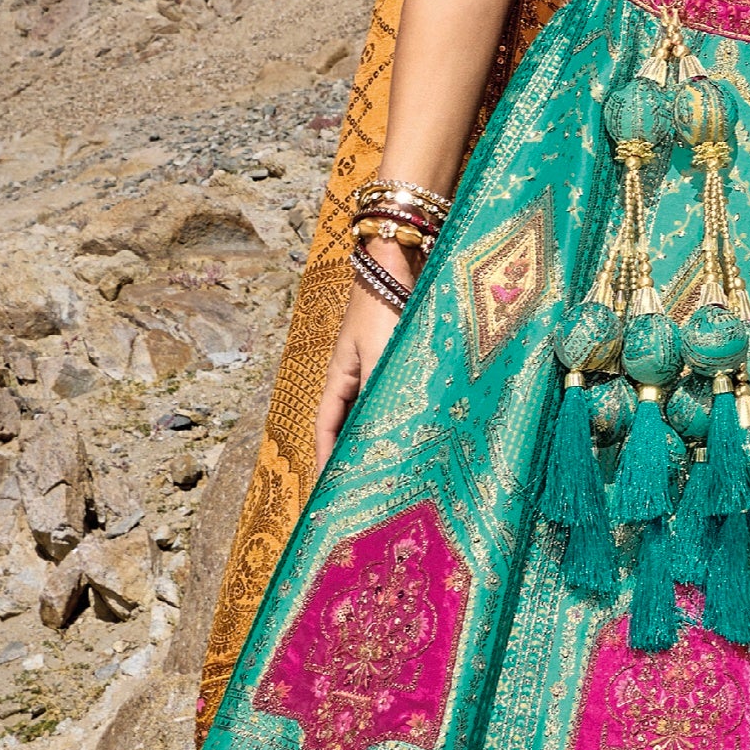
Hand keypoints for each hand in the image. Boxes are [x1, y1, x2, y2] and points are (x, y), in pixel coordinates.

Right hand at [311, 264, 407, 474]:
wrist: (401, 261)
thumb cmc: (384, 306)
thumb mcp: (380, 355)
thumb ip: (381, 394)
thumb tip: (382, 435)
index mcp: (339, 375)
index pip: (326, 425)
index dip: (326, 456)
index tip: (328, 488)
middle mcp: (357, 372)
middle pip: (352, 421)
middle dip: (356, 451)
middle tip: (366, 485)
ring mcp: (381, 364)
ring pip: (379, 409)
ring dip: (385, 433)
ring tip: (397, 465)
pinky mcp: (405, 356)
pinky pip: (401, 393)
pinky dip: (406, 412)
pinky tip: (422, 428)